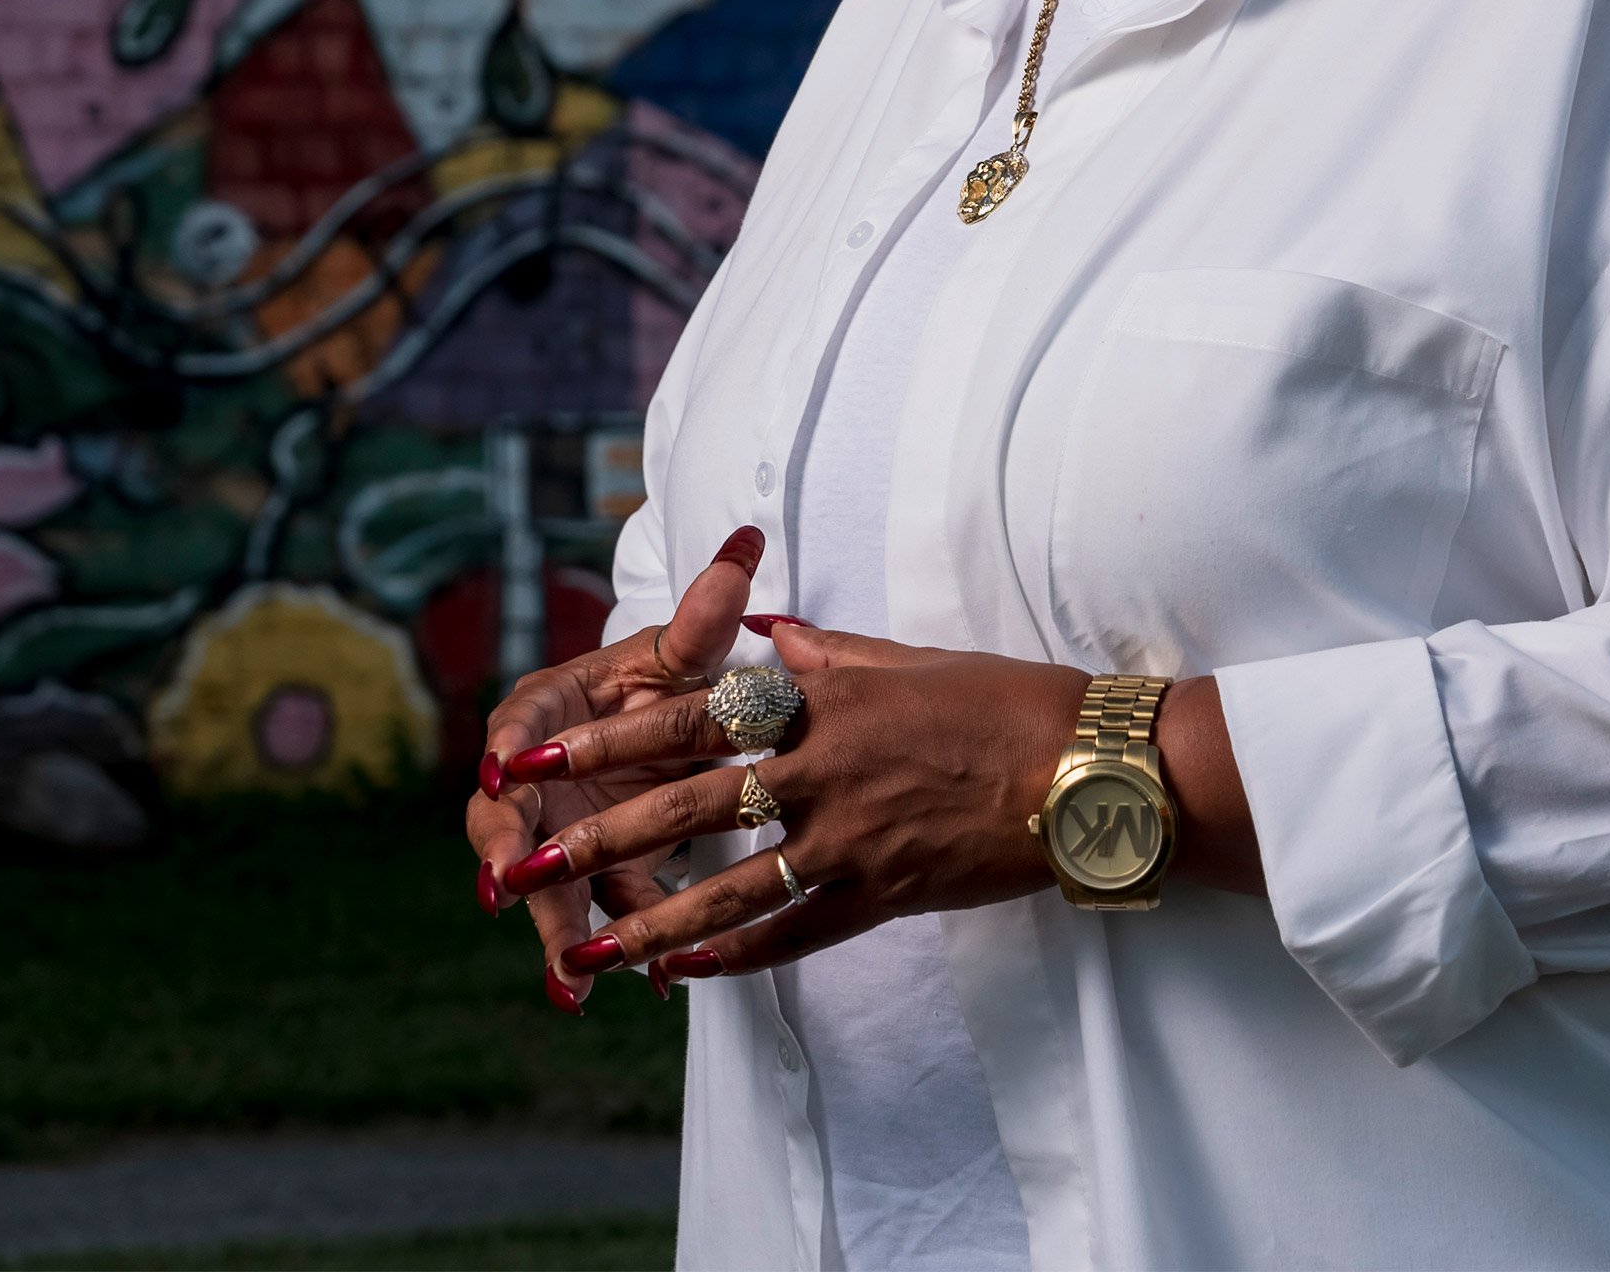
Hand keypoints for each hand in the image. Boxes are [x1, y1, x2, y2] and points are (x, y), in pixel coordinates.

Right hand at [464, 526, 761, 1009]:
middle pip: (507, 815)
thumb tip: (746, 543)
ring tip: (564, 974)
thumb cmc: (667, 683)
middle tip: (505, 886)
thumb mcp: (683, 654)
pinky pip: (585, 915)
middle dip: (506, 854)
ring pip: (541, 880)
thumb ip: (706, 614)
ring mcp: (552, 830)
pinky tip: (603, 994)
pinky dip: (590, 953)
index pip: (517, 723)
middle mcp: (534, 773)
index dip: (504, 747)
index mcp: (550, 708)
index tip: (498, 772)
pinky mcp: (581, 875)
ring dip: (547, 926)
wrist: (669, 734)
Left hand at [499, 619, 1089, 984]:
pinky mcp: (885, 895)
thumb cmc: (1010, 700)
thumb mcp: (911, 659)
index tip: (539, 753)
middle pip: (689, 805)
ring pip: (730, 886)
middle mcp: (826, 768)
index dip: (609, 737)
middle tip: (519, 865)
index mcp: (826, 699)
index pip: (693, 715)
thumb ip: (828, 654)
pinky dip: (739, 956)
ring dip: (649, 921)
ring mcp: (853, 838)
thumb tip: (767, 634)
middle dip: (596, 837)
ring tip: (582, 950)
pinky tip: (687, 974)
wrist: (1090, 769)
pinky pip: (796, 934)